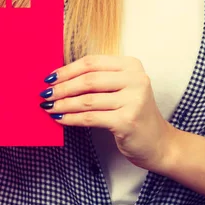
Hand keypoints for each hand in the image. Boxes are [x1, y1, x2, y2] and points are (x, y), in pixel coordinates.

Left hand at [39, 55, 176, 171]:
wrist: (158, 143)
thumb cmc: (131, 112)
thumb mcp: (119, 88)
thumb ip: (96, 79)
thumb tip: (57, 78)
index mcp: (131, 65)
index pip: (91, 62)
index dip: (67, 69)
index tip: (49, 78)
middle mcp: (136, 79)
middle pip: (88, 79)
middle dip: (62, 87)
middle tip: (45, 93)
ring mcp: (134, 100)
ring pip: (87, 100)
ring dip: (63, 104)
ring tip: (49, 107)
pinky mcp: (128, 121)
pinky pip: (90, 118)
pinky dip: (72, 118)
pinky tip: (60, 119)